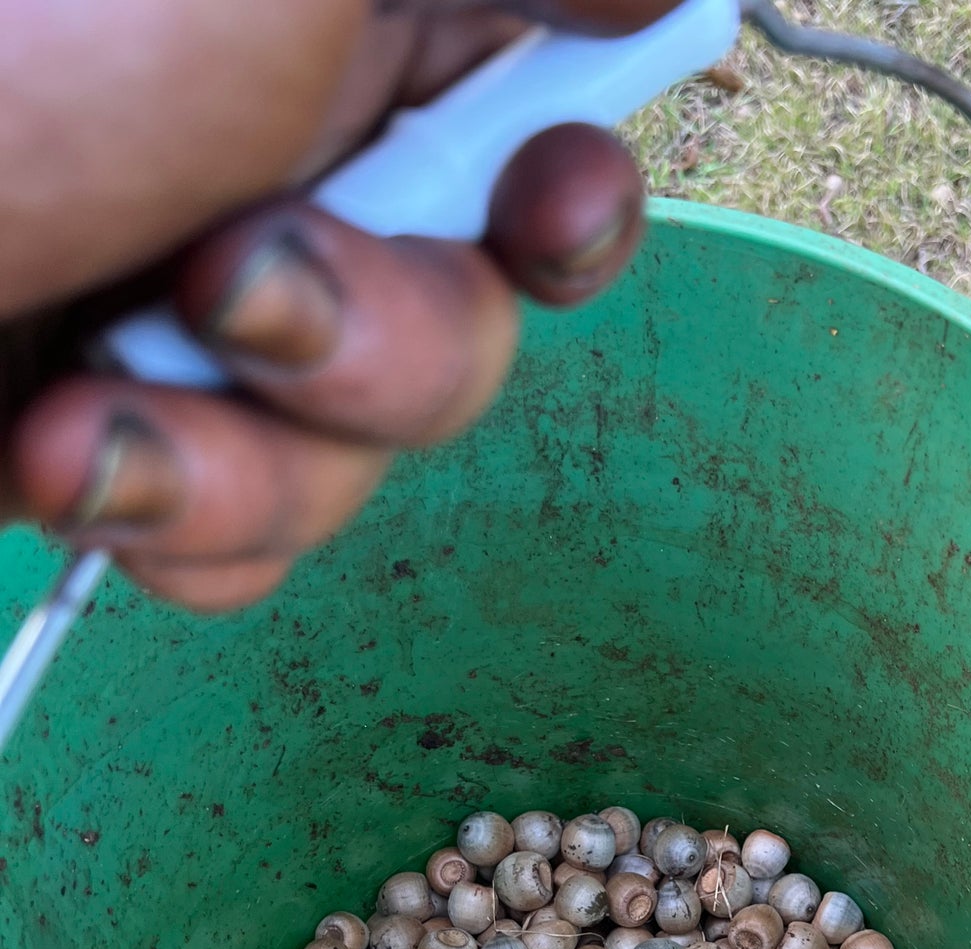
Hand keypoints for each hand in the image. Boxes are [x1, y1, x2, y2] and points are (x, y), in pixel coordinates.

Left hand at [0, 0, 673, 609]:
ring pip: (361, 449)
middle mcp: (265, 149)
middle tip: (228, 295)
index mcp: (314, 14)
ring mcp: (183, 305)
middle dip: (380, 352)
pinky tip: (58, 476)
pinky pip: (249, 533)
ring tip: (84, 426)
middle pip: (470, 311)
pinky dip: (179, 527)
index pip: (531, 92)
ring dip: (257, 466)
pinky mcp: (112, 431)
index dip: (570, 185)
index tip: (541, 212)